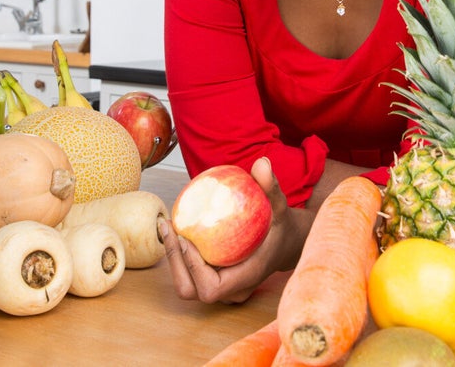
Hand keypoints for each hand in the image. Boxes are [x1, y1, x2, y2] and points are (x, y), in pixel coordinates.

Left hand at [158, 157, 310, 303]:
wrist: (287, 243)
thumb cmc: (282, 226)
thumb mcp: (280, 206)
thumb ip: (272, 187)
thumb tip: (262, 163)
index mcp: (246, 277)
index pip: (210, 288)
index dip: (193, 269)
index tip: (187, 238)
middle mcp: (233, 290)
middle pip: (190, 290)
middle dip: (174, 262)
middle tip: (169, 229)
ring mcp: (223, 289)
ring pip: (186, 285)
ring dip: (173, 258)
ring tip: (167, 227)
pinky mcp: (215, 280)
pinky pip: (190, 275)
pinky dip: (179, 256)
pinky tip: (174, 228)